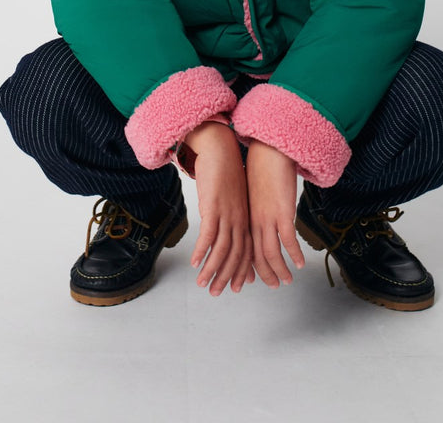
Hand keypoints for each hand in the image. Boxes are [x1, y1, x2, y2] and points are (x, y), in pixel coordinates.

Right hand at [185, 122, 255, 295]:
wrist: (220, 149)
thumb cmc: (224, 173)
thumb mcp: (230, 199)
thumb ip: (229, 216)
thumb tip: (223, 231)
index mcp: (245, 218)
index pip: (247, 251)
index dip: (242, 271)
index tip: (236, 288)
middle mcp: (239, 219)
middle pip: (236, 255)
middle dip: (226, 277)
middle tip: (215, 293)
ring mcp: (227, 213)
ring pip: (223, 249)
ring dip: (212, 270)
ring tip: (202, 284)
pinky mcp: (214, 206)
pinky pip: (209, 234)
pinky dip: (203, 251)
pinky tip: (195, 263)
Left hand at [246, 140, 305, 287]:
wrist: (268, 151)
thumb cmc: (261, 169)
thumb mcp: (255, 193)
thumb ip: (257, 208)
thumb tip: (261, 217)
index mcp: (246, 217)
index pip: (245, 250)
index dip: (248, 268)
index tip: (251, 280)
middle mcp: (254, 221)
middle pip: (255, 257)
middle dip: (264, 275)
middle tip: (274, 286)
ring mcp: (267, 218)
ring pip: (270, 253)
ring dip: (279, 271)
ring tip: (287, 281)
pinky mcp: (282, 212)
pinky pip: (288, 240)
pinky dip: (293, 255)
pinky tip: (300, 263)